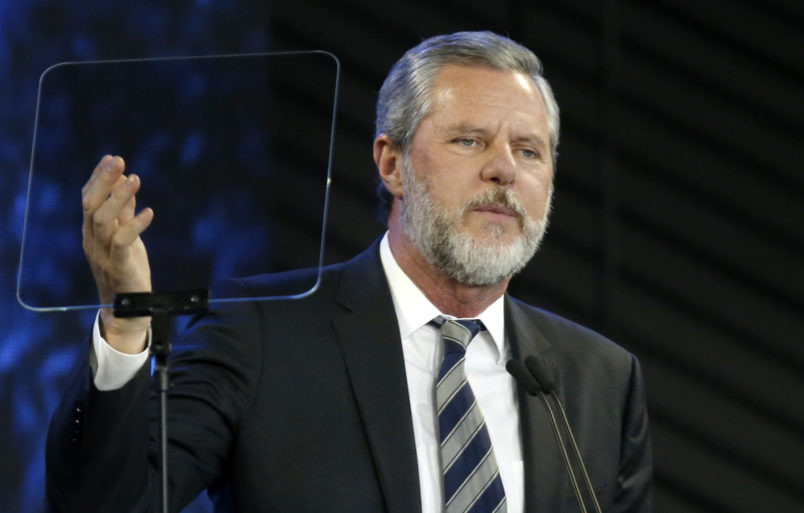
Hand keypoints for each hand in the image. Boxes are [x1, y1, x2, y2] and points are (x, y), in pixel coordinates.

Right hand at [82, 155, 153, 352]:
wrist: (128, 309)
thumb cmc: (127, 269)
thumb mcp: (126, 237)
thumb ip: (125, 213)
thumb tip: (127, 184)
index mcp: (91, 232)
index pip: (88, 199)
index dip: (98, 178)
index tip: (111, 158)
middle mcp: (92, 241)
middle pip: (91, 205)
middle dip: (104, 180)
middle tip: (119, 160)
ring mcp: (103, 254)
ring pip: (103, 220)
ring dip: (118, 197)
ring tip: (135, 178)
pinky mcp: (119, 265)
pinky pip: (123, 241)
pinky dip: (136, 224)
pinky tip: (149, 211)